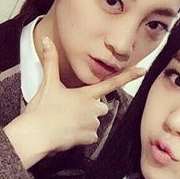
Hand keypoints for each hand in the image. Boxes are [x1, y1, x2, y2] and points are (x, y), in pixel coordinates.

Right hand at [4, 37, 145, 168]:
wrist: (37, 134)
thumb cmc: (42, 109)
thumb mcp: (48, 83)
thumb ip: (51, 61)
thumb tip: (46, 41)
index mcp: (86, 94)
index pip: (112, 82)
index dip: (128, 76)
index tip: (142, 71)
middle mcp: (94, 108)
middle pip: (102, 106)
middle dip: (91, 107)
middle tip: (72, 109)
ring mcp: (93, 124)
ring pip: (96, 121)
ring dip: (86, 121)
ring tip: (68, 121)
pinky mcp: (90, 137)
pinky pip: (92, 136)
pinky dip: (83, 135)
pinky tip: (70, 132)